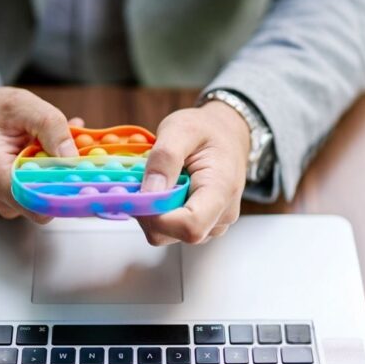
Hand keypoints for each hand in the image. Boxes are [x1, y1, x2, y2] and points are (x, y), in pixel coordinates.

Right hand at [0, 79, 82, 222]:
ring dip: (60, 172)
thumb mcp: (21, 105)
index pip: (36, 204)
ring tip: (63, 143)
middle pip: (45, 202)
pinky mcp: (12, 199)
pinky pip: (39, 191)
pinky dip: (50, 172)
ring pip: (45, 196)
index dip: (65, 192)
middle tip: (83, 149)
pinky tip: (53, 151)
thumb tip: (73, 157)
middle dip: (66, 177)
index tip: (86, 177)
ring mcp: (4, 201)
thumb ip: (50, 127)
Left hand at [138, 101, 249, 244]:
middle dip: (148, 212)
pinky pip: (171, 229)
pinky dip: (158, 212)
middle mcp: (220, 216)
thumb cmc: (209, 130)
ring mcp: (212, 224)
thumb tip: (148, 192)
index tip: (137, 195)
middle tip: (139, 182)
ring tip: (156, 182)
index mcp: (221, 191)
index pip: (190, 226)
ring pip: (168, 234)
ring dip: (152, 211)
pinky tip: (162, 190)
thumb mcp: (182, 129)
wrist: (227, 134)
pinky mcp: (201, 225)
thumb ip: (165, 158)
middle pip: (174, 234)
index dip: (158, 217)